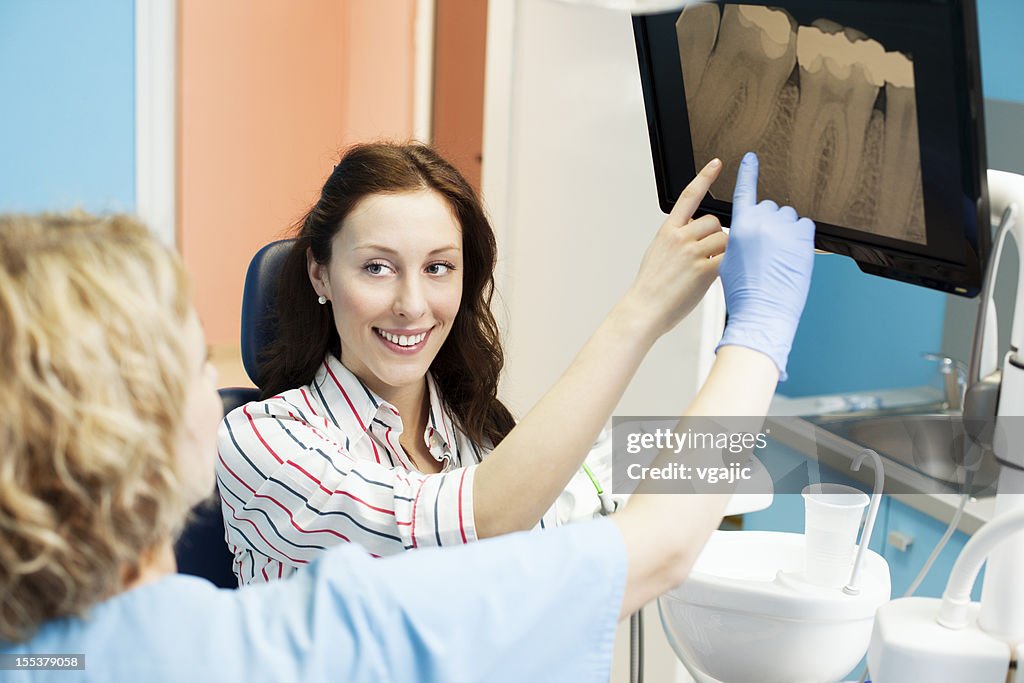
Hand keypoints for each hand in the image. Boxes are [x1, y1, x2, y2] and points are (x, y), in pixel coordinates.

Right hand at [622, 159, 728, 339]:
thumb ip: (678, 238)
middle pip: (714, 222)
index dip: (705, 177)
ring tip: (706, 269)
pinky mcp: (704, 270)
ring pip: (724, 240)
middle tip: (706, 256)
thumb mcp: (658, 253)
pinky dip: (726, 267)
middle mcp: (679, 237)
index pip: (689, 196)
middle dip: (716, 237)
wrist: (644, 309)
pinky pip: (726, 259)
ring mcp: (692, 252)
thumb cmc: (651, 287)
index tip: (717, 164)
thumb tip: (698, 233)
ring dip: (723, 253)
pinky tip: (712, 277)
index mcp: (668, 230)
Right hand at [716, 152, 814, 380]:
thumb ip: (738, 237)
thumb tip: (749, 229)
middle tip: (765, 250)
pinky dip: (801, 236)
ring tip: (779, 257)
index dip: (748, 173)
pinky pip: (805, 226)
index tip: (751, 158)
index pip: (745, 191)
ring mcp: (786, 230)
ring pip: (788, 217)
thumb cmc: (744, 292)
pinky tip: (792, 255)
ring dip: (785, 230)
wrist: (763, 312)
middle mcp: (763, 223)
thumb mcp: (729, 261)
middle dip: (768, 223)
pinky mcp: (804, 239)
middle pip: (769, 208)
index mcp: (740, 227)